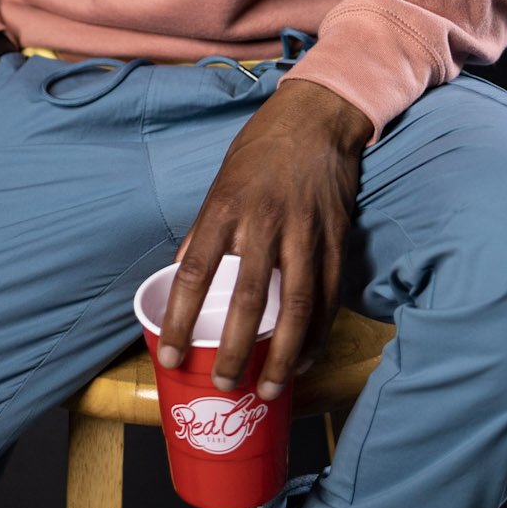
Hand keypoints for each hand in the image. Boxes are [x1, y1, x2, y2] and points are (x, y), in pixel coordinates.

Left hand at [156, 78, 371, 401]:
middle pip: (247, 296)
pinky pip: (329, 295)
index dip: (179, 319)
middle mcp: (265, 220)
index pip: (194, 271)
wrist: (317, 118)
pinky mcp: (337, 238)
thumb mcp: (220, 184)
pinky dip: (317, 333)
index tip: (170, 356)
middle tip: (222, 384)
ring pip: (297, 303)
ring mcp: (305, 230)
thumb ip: (204, 232)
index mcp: (225, 206)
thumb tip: (179, 277)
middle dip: (235, 348)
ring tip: (270, 389)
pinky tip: (304, 358)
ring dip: (283, 354)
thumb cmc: (260, 152)